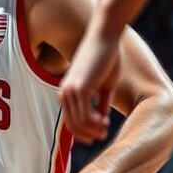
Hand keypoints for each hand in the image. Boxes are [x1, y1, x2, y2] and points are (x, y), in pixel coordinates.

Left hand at [60, 23, 121, 142]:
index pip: (70, 122)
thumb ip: (100, 104)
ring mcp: (70, 90)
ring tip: (105, 130)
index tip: (99, 134)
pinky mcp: (80, 88)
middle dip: (89, 134)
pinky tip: (105, 122)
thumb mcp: (103, 87)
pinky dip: (95, 123)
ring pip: (79, 123)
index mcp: (67, 92)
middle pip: (73, 126)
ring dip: (93, 130)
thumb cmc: (107, 58)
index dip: (83, 133)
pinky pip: (84, 116)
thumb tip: (101, 123)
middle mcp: (65, 92)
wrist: (105, 37)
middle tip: (104, 135)